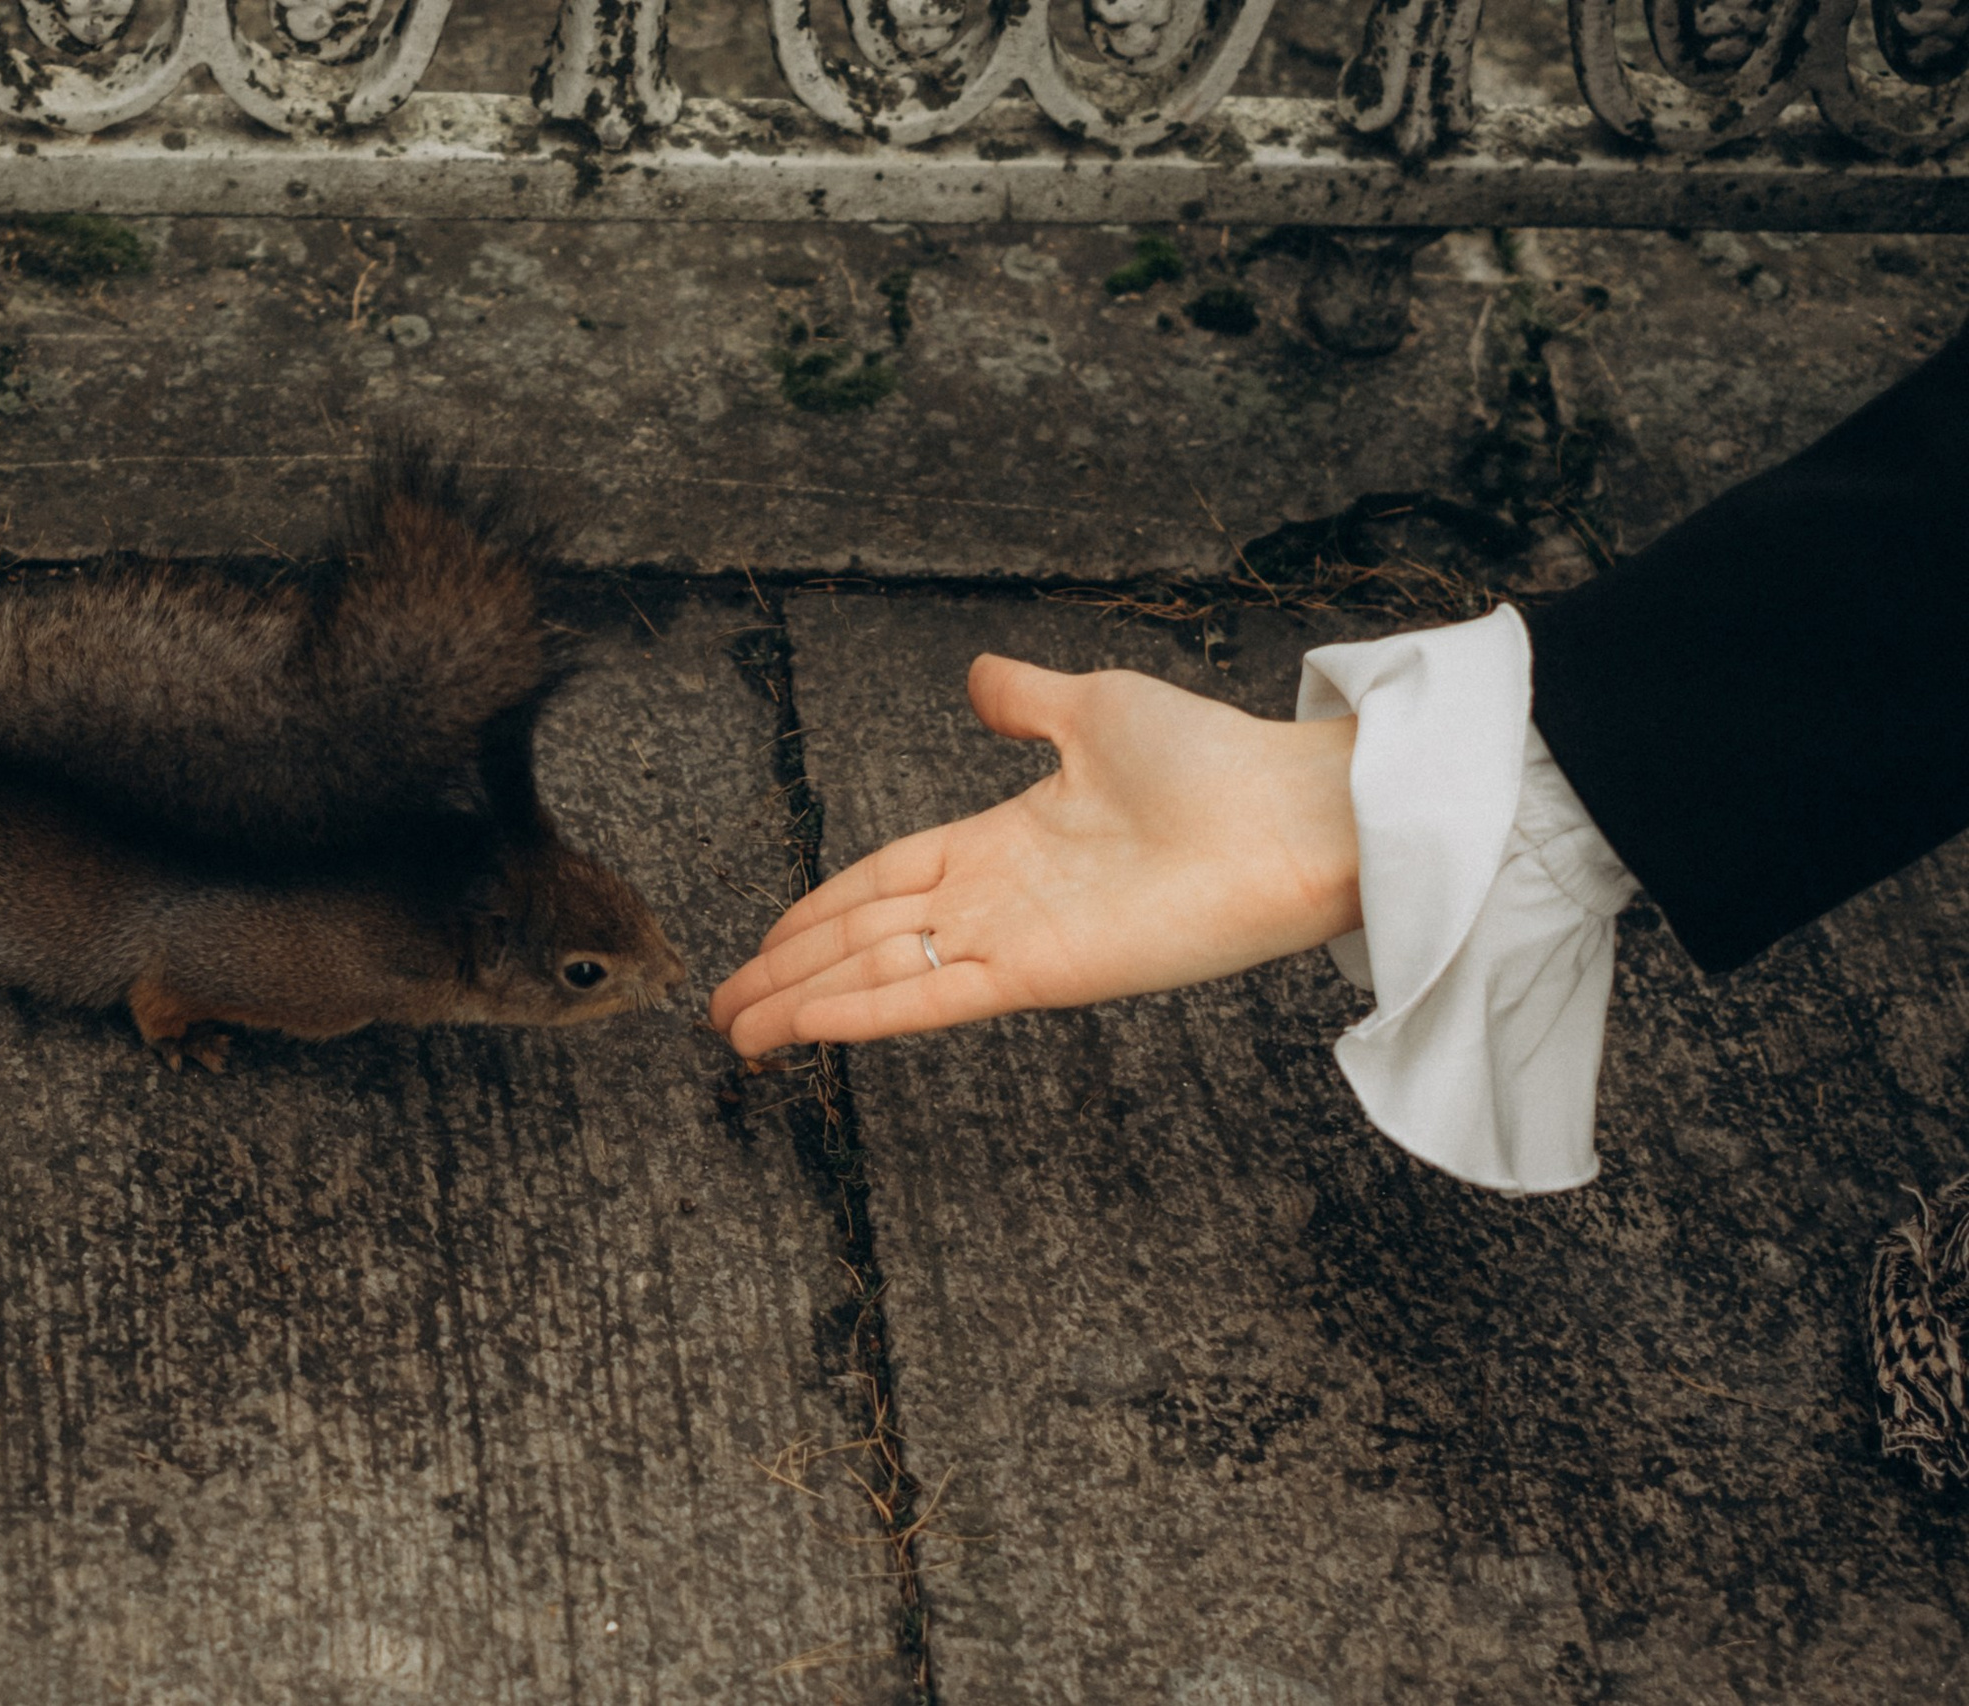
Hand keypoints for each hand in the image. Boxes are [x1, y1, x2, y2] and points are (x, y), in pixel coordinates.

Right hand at [709, 654, 1363, 1054]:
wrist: (1294, 815)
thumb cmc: (1216, 759)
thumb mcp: (1098, 707)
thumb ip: (1024, 700)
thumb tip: (978, 679)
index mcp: (1004, 840)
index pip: (884, 881)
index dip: (816, 909)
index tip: (763, 939)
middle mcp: (999, 899)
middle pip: (864, 938)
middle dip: (786, 971)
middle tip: (720, 1008)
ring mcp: (1016, 941)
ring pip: (882, 974)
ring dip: (804, 1002)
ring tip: (739, 1033)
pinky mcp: (1044, 975)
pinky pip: (933, 997)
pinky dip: (865, 1012)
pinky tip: (806, 1025)